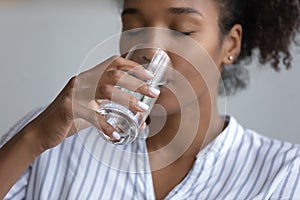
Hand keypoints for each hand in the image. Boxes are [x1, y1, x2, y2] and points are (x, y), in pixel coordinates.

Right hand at [25, 56, 158, 150]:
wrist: (42, 130)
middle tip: (153, 93)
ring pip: (106, 91)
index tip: (149, 76)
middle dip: (137, 83)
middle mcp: (82, 81)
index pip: (113, 63)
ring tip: (142, 111)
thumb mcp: (92, 110)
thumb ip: (112, 111)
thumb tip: (138, 120)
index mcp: (88, 78)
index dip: (133, 66)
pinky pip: (92, 115)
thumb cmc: (69, 119)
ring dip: (127, 100)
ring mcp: (74, 93)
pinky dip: (106, 125)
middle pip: (114, 75)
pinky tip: (116, 135)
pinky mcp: (68, 108)